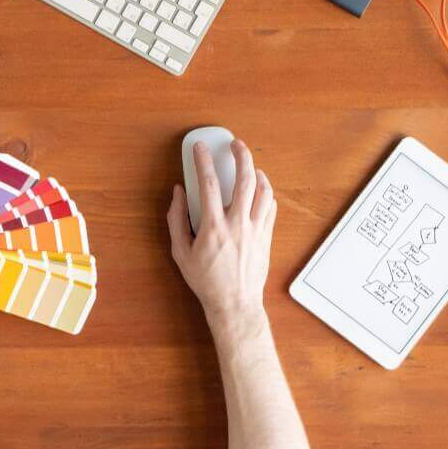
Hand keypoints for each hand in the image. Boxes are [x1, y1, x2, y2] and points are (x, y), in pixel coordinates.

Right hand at [168, 139, 276, 336]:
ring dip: (257, 172)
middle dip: (241, 155)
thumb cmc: (205, 281)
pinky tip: (259, 189)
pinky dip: (266, 193)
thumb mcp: (180, 252)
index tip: (200, 148)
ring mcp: (256, 230)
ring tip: (250, 165)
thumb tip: (178, 194)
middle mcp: (237, 224)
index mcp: (213, 227)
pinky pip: (271, 207)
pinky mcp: (266, 237)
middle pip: (245, 179)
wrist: (234, 303)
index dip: (203, 161)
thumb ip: (176, 220)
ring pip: (264, 191)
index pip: (209, 184)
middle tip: (235, 144)